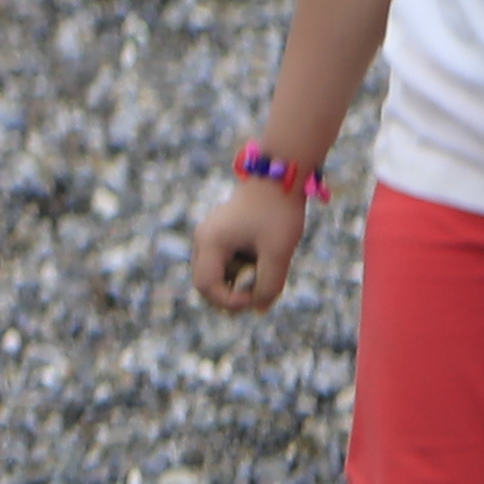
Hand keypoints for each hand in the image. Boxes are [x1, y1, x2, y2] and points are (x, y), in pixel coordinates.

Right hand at [187, 171, 309, 314]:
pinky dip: (241, 266)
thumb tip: (259, 310)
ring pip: (216, 272)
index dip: (229, 301)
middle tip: (260, 292)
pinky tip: (261, 257)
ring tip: (264, 269)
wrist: (281, 174)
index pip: (207, 286)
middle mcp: (203, 240)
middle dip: (231, 293)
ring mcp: (209, 235)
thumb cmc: (279, 211)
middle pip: (206, 282)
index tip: (255, 299)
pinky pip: (224, 260)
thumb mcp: (278, 252)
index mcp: (210, 243)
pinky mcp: (220, 232)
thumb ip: (269, 284)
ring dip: (238, 279)